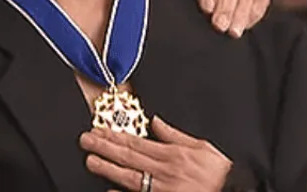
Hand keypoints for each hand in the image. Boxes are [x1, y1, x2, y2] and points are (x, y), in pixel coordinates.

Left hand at [81, 116, 230, 191]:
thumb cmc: (221, 175)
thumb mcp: (203, 148)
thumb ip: (176, 135)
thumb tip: (157, 122)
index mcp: (173, 154)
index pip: (137, 142)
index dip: (115, 136)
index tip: (98, 130)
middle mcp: (165, 171)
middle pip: (129, 157)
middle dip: (105, 148)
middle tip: (86, 141)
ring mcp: (162, 189)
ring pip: (129, 177)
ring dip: (108, 169)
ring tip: (91, 161)